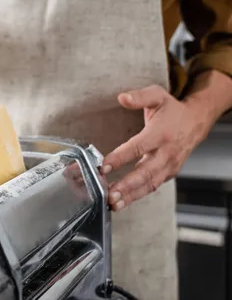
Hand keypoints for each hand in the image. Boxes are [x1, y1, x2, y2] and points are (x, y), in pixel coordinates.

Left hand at [101, 85, 212, 210]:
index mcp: (161, 134)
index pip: (138, 147)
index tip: (103, 166)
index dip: (120, 158)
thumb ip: (140, 97)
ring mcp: (169, 166)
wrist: (196, 122)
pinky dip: (137, 196)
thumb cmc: (173, 111)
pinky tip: (121, 201)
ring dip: (131, 196)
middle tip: (109, 194)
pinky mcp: (168, 174)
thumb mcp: (157, 96)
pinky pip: (151, 187)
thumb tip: (122, 97)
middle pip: (146, 172)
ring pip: (149, 184)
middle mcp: (166, 153)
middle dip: (127, 185)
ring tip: (113, 204)